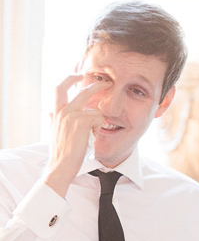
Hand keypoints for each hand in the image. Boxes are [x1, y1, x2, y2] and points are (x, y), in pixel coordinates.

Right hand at [43, 73, 110, 197]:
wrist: (61, 165)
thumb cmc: (61, 152)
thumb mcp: (55, 131)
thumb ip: (54, 120)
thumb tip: (48, 112)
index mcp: (56, 112)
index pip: (59, 88)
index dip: (70, 79)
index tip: (79, 75)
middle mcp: (62, 111)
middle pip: (82, 90)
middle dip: (96, 85)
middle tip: (107, 83)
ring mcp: (71, 114)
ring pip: (96, 110)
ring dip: (97, 124)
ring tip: (89, 136)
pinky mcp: (80, 120)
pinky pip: (99, 119)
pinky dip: (98, 129)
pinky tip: (90, 138)